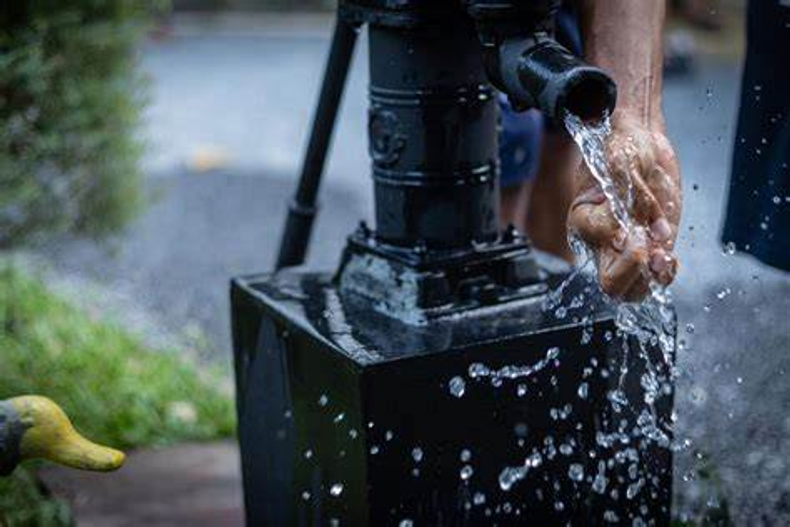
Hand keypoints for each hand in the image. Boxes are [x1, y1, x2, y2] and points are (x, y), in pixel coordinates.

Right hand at [567, 112, 680, 301]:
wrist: (642, 149)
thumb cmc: (624, 149)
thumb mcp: (622, 159)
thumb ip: (630, 190)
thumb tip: (644, 227)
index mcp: (583, 218)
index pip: (597, 233)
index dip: (616, 227)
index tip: (630, 215)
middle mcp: (602, 242)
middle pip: (608, 282)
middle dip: (632, 270)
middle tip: (650, 251)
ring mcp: (625, 251)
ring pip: (631, 291)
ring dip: (651, 278)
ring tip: (664, 256)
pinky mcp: (649, 250)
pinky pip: (653, 280)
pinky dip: (664, 273)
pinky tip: (668, 257)